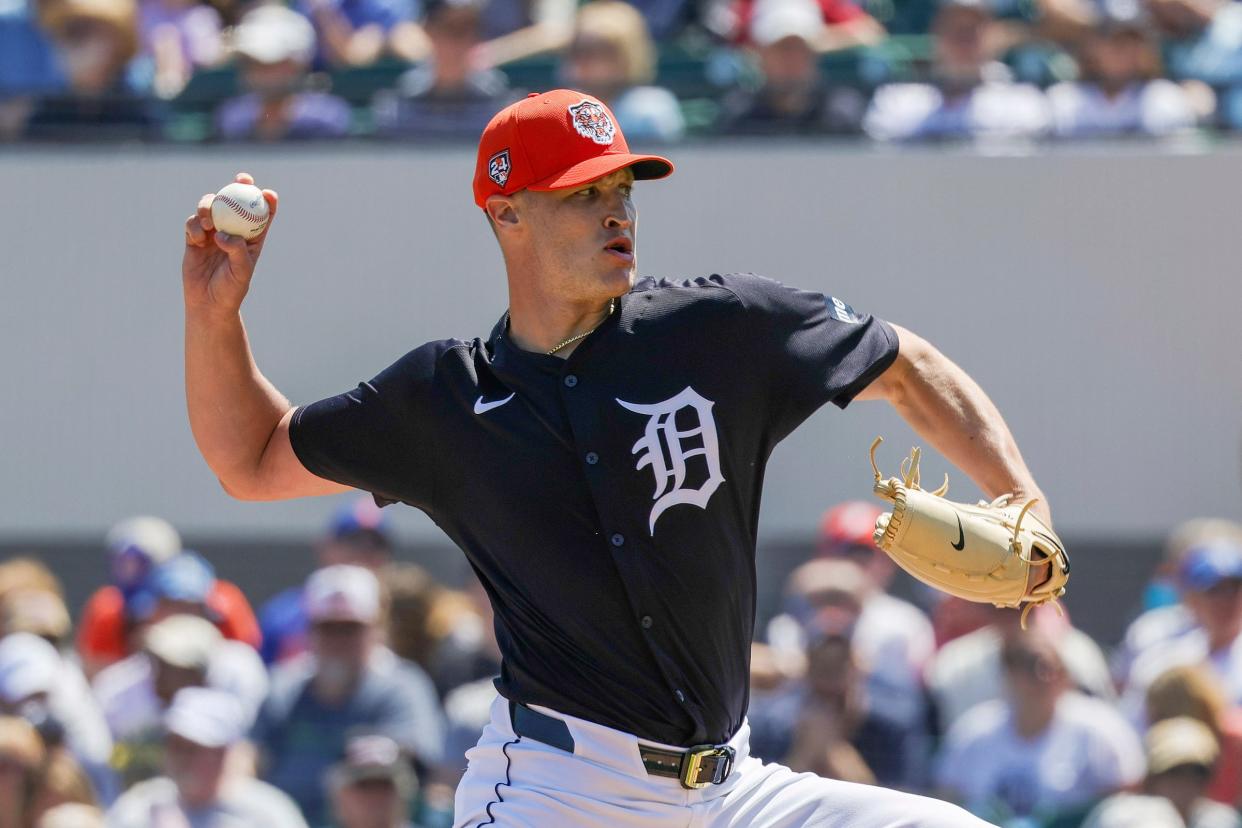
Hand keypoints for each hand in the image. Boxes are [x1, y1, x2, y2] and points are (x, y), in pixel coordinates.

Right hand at [183, 172, 277, 316]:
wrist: (208, 303)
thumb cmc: (231, 289)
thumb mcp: (241, 271)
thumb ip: (236, 250)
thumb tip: (224, 233)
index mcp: (252, 238)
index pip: (262, 214)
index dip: (266, 199)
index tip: (266, 192)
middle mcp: (232, 231)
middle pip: (235, 201)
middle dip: (239, 185)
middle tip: (241, 179)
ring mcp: (212, 232)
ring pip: (211, 206)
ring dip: (209, 206)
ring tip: (209, 222)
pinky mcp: (194, 238)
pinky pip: (192, 222)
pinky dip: (194, 225)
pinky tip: (198, 238)